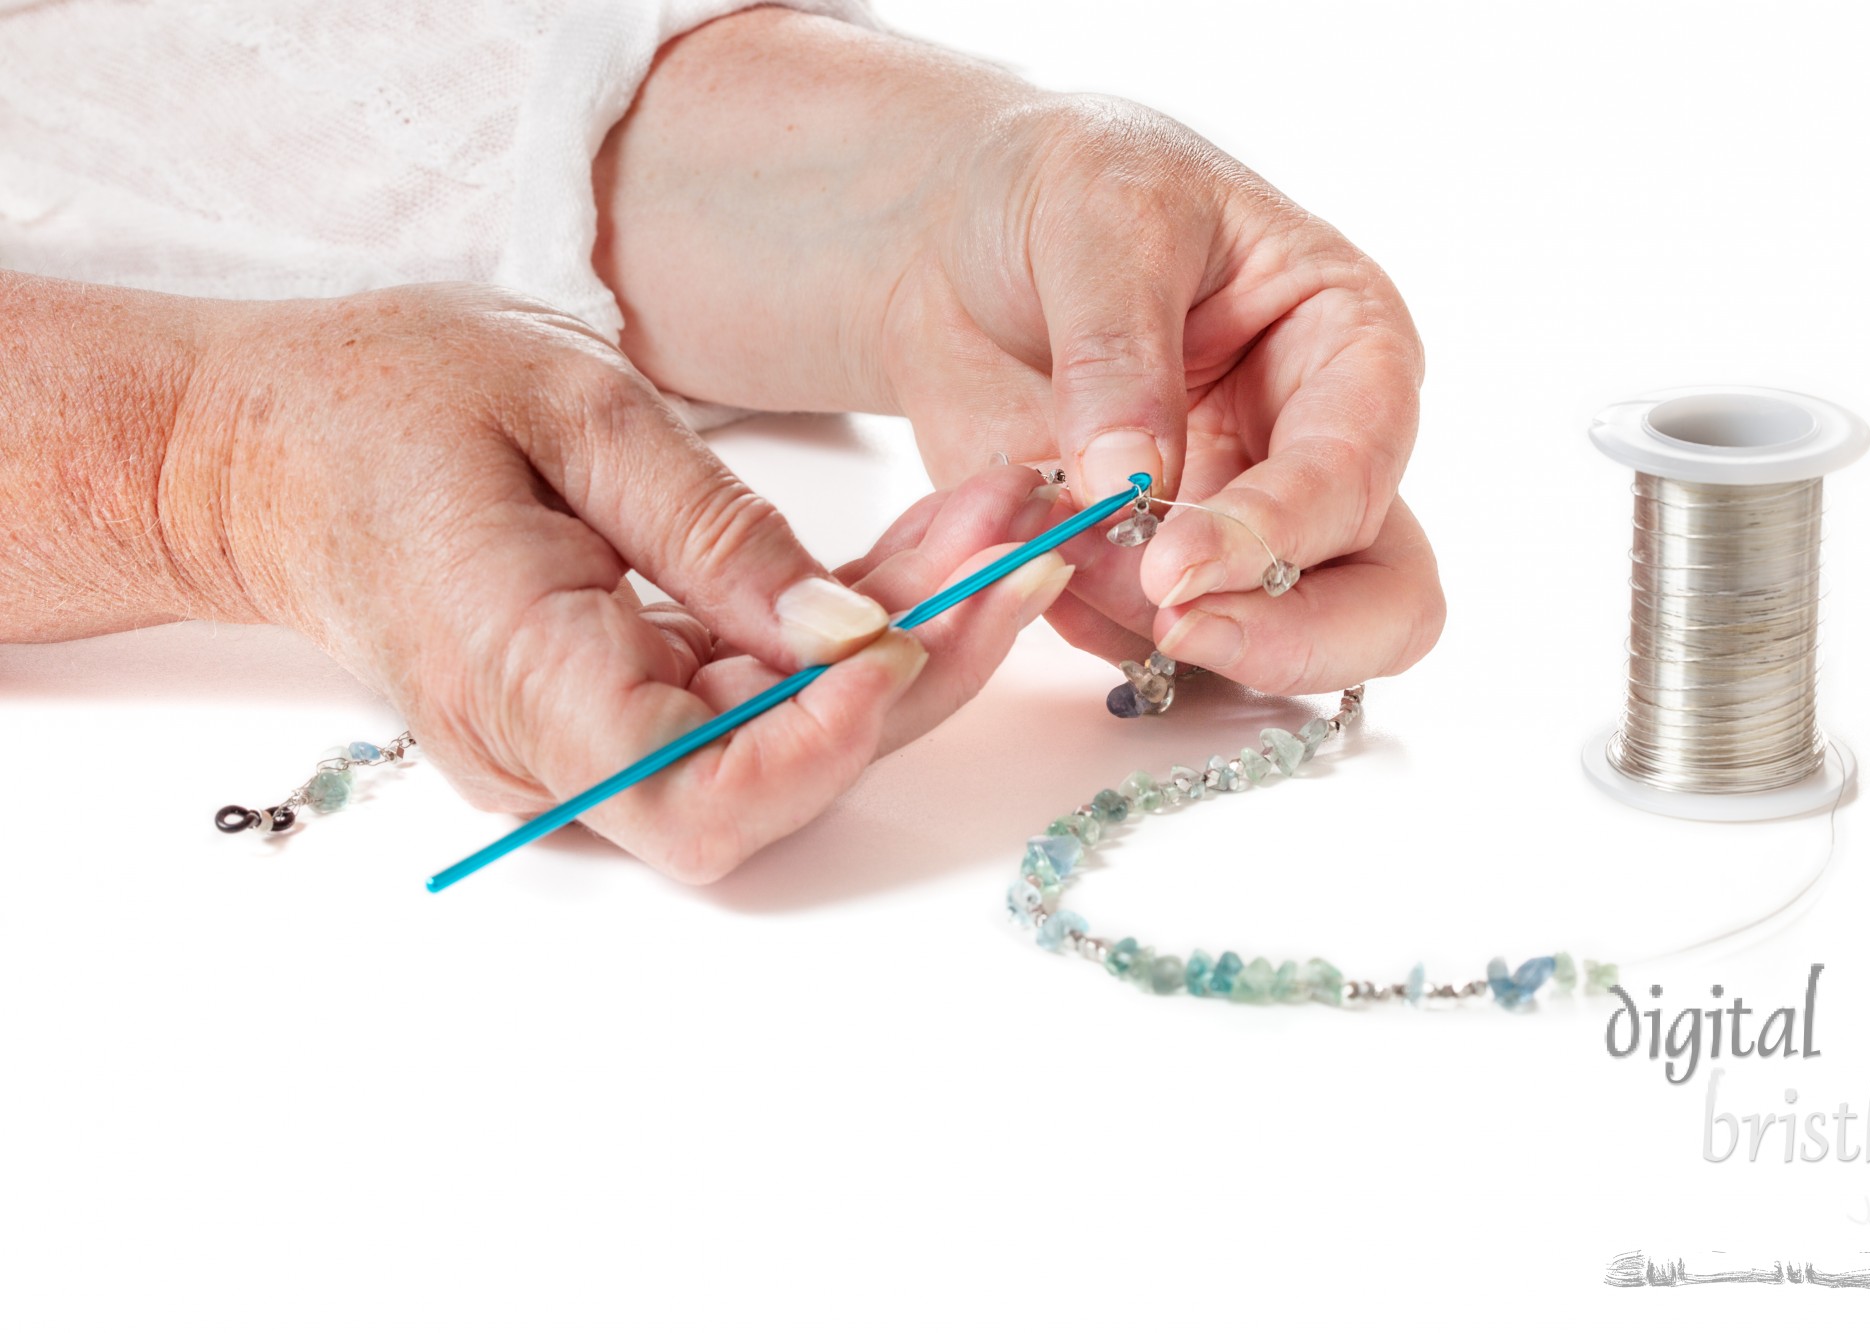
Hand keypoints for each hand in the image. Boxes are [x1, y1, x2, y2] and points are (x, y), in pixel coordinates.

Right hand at [171, 284, 1072, 879]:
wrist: (266, 450)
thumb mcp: (567, 410)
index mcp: (524, 677)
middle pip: (782, 778)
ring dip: (915, 639)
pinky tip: (935, 536)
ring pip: (791, 736)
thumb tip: (853, 640)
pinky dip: (850, 625)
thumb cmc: (389, 400)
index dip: (828, 743)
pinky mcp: (623, 708)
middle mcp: (561, 751)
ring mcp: (592, 744)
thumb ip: (713, 535)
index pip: (702, 798)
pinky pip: (758, 692)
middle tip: (1034, 539)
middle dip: (928, 670)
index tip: (918, 629)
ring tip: (1008, 517)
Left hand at [596, 10, 1443, 695]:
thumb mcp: (1099, 217)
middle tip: (1173, 626)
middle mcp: (1316, 456)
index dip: (1283, 530)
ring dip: (1152, 628)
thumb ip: (1118, 349)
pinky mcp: (1151, 578)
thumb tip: (1131, 480)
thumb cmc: (1063, 191)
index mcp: (1349, 348)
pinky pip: (1142, 649)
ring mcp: (1240, 532)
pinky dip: (1082, 626)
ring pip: (1270, 648)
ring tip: (1046, 544)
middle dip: (1284, 635)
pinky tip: (1019, 550)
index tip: (1177, 565)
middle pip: (1380, 602)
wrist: (958, 239)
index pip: (1360, 470)